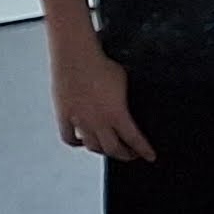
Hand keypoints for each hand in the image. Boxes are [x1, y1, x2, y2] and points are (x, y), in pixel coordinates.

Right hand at [52, 41, 151, 161]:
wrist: (76, 57)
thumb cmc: (101, 64)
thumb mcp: (126, 82)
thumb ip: (128, 99)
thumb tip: (133, 104)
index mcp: (117, 114)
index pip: (134, 140)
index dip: (144, 151)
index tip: (150, 157)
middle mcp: (98, 122)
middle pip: (113, 149)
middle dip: (125, 155)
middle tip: (132, 155)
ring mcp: (79, 121)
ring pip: (93, 147)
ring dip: (103, 151)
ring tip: (110, 149)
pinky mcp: (64, 117)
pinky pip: (69, 138)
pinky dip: (77, 143)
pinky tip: (83, 142)